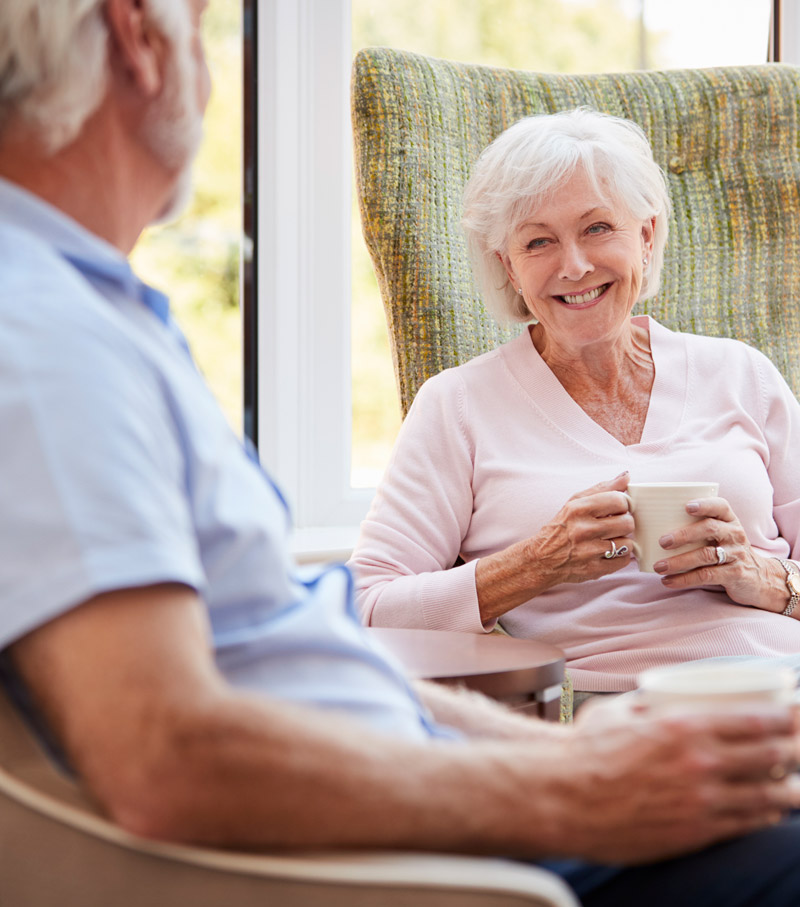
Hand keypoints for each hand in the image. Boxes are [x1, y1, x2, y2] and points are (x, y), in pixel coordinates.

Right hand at [527, 471, 634, 584]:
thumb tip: (626, 477)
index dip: (622, 504)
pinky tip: (607, 553)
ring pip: (628, 543)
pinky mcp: (594, 569)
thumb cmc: (561, 528)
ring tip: (608, 540)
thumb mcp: (575, 502)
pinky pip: (624, 561)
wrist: (541, 558)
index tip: (617, 509)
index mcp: (579, 509)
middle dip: (623, 524)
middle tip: (613, 526)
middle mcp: (583, 529)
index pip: (619, 500)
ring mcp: (589, 551)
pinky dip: (619, 557)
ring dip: (621, 542)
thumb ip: (602, 489)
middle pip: (627, 523)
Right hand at [561, 697, 799, 862]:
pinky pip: (746, 824)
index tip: (794, 713)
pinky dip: (765, 815)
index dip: (786, 716)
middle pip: (773, 756)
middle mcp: (701, 763)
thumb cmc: (585, 750)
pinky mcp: (696, 832)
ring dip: (790, 788)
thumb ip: (649, 704)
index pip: (756, 720)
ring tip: (795, 785)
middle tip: (799, 745)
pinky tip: (769, 811)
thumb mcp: (618, 711)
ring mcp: (702, 801)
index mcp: (684, 726)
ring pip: (768, 795)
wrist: (564, 798)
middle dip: (795, 749)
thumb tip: (661, 695)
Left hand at [652, 496, 788, 612]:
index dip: (704, 504)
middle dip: (684, 534)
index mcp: (730, 521)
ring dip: (679, 561)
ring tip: (659, 567)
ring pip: (705, 555)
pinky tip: (668, 581)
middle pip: (709, 528)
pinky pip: (707, 575)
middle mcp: (734, 535)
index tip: (686, 507)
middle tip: (663, 542)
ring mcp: (736, 555)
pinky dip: (685, 579)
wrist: (760, 578)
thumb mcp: (722, 536)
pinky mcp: (735, 574)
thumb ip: (699, 529)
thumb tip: (653, 528)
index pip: (720, 506)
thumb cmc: (729, 552)